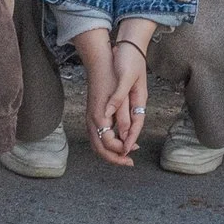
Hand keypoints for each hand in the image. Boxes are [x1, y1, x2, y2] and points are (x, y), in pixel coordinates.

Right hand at [80, 43, 134, 167]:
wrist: (98, 61)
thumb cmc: (111, 75)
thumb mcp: (120, 93)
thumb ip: (122, 115)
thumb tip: (126, 136)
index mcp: (99, 117)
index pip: (109, 144)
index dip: (122, 150)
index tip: (134, 150)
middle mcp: (92, 120)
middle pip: (100, 149)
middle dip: (115, 158)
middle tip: (129, 162)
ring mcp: (89, 117)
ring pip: (96, 144)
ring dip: (110, 152)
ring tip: (125, 154)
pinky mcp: (91, 114)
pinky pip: (96, 136)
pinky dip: (105, 144)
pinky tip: (117, 140)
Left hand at [103, 33, 151, 152]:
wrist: (129, 44)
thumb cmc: (128, 58)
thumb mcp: (124, 77)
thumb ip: (118, 97)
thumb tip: (108, 115)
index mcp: (137, 98)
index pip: (134, 125)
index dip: (129, 140)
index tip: (125, 152)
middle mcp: (135, 102)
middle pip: (132, 129)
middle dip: (126, 146)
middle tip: (124, 159)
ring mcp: (130, 99)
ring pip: (127, 125)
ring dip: (123, 139)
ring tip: (120, 151)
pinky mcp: (125, 95)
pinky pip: (122, 117)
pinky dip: (120, 128)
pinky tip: (115, 132)